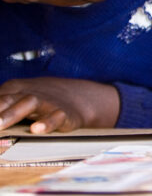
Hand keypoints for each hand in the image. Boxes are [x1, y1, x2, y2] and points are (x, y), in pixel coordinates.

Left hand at [0, 77, 119, 132]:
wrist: (77, 98)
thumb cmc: (39, 102)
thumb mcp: (17, 99)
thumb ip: (2, 107)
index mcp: (13, 90)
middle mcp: (28, 94)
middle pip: (7, 99)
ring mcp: (46, 102)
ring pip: (29, 104)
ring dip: (12, 113)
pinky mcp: (63, 113)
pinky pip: (55, 117)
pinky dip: (47, 122)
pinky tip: (37, 128)